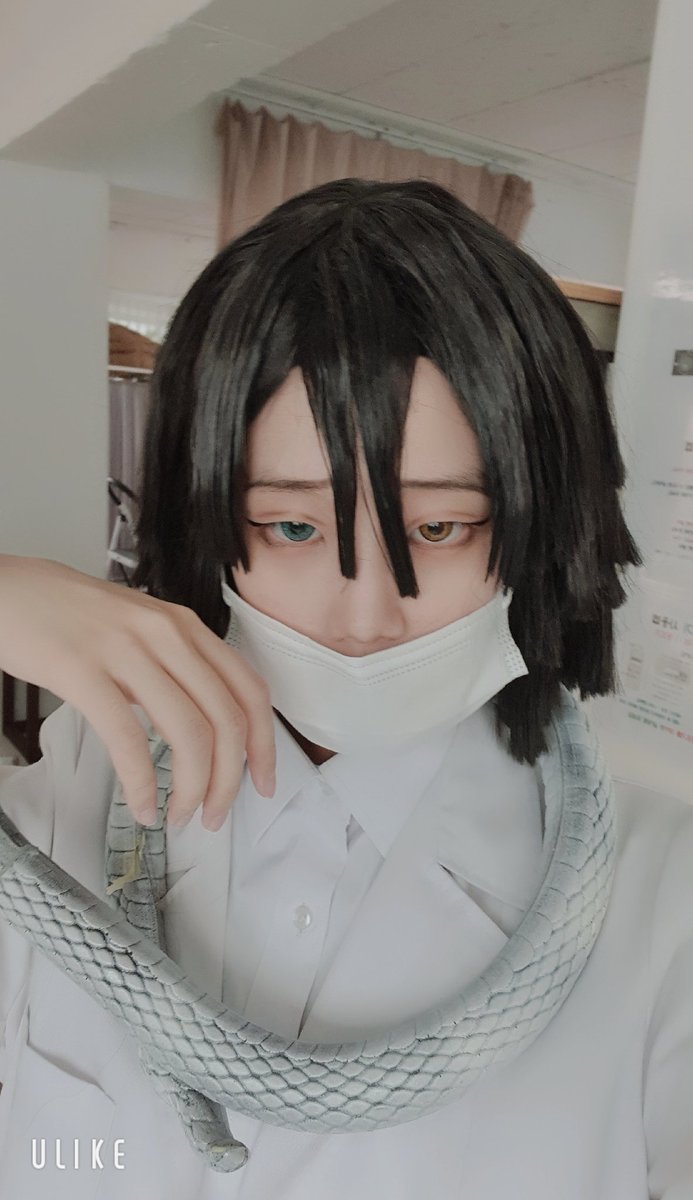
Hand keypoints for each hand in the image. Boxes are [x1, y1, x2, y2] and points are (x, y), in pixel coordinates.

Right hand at [0, 555, 275, 829]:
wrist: (5, 591)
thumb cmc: (66, 614)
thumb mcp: (138, 629)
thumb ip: (174, 667)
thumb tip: (203, 726)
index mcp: (185, 626)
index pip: (249, 689)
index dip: (265, 745)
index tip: (263, 783)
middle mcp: (166, 633)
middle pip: (227, 719)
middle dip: (229, 780)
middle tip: (215, 815)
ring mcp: (126, 650)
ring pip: (189, 733)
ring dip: (192, 788)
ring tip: (177, 816)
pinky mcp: (82, 671)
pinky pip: (128, 740)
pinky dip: (142, 784)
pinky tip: (142, 805)